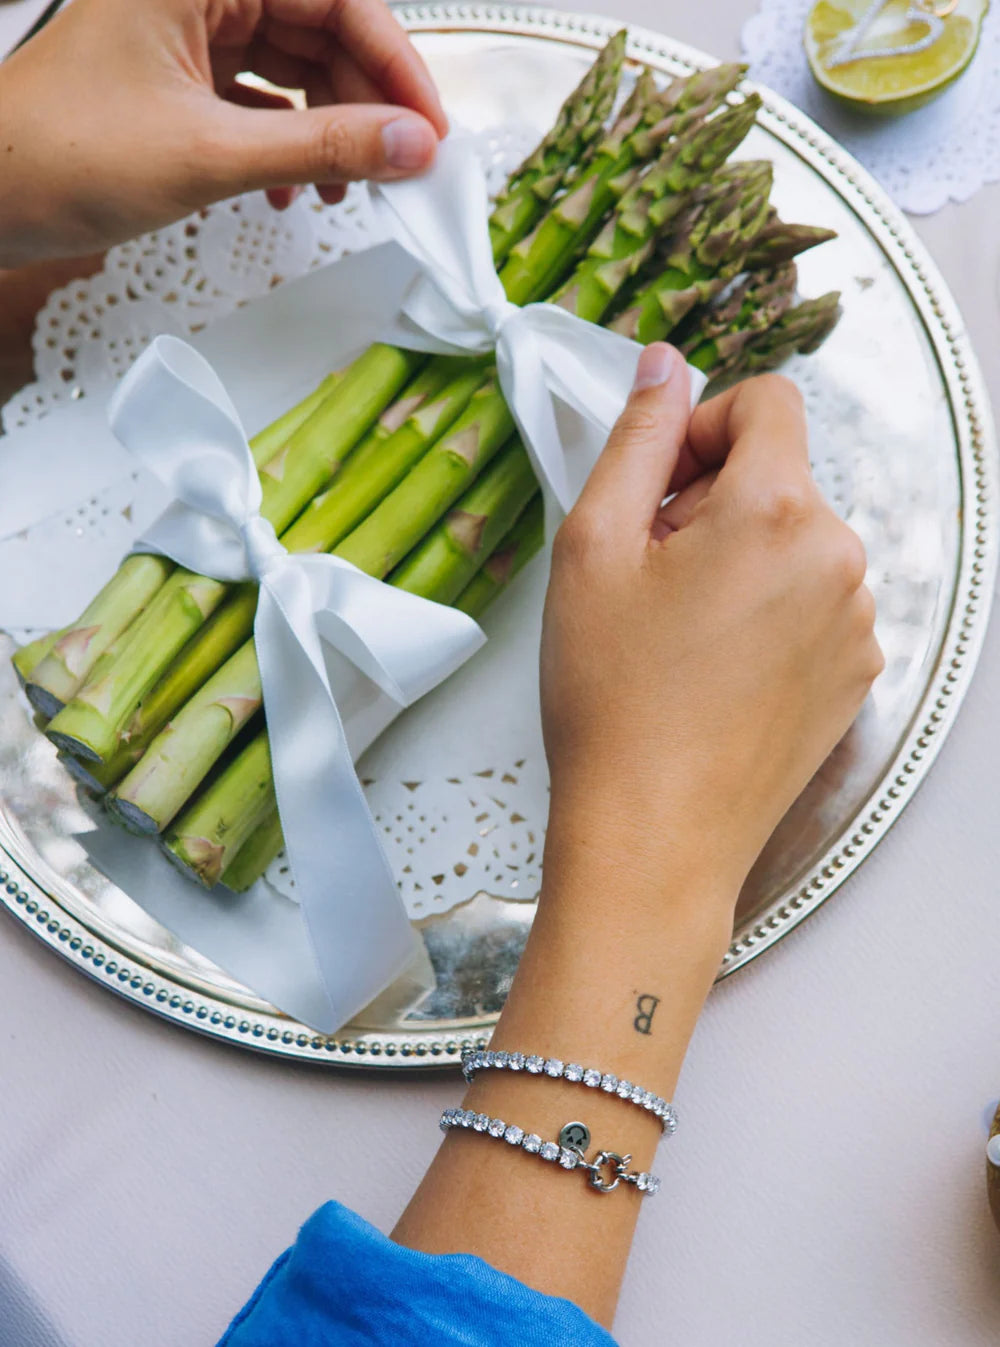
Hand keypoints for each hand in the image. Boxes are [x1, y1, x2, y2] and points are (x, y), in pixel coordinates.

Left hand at [0, 0, 446, 265]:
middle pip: (322, 27)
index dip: (394, 62)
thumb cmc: (61, 154)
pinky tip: (294, 192)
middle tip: (402, 165)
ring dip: (331, 131)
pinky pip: (263, 98)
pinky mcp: (182, 76)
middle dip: (367, 103)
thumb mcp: (210, 154)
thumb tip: (409, 146)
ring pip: (297, 65)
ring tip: (347, 190)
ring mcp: (189, 32)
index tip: (429, 126)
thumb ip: (322, 148)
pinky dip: (289, 144)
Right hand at [541, 343, 882, 913]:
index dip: (702, 427)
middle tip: (649, 573)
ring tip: (679, 631)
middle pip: (780, 476)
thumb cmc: (614, 703)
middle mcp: (839, 559)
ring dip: (740, 558)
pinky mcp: (857, 674)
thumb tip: (664, 366)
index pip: (767, 401)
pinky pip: (815, 602)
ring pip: (796, 542)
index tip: (660, 485)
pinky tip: (713, 667)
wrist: (653, 838)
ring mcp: (858, 623)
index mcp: (777, 512)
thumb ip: (636, 438)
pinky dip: (768, 611)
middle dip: (713, 500)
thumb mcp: (592, 548)